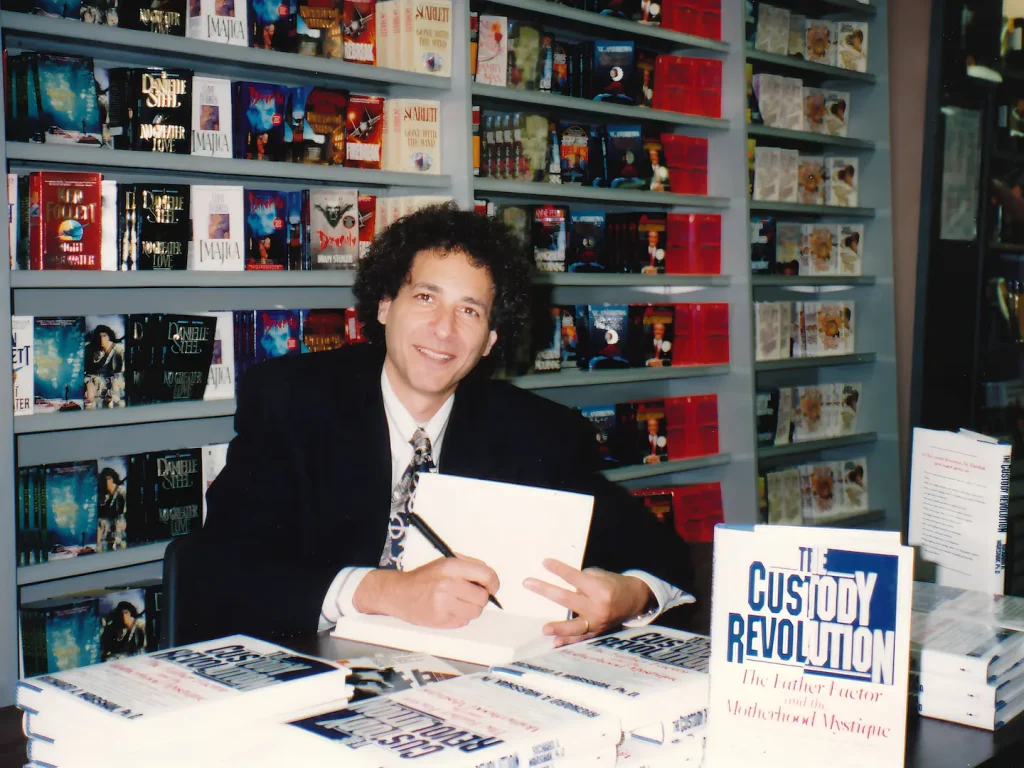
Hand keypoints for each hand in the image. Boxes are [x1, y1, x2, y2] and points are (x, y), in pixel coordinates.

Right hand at [353, 556, 499, 628]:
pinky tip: (449, 609)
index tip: (492, 587)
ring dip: (471, 608)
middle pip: (482, 597)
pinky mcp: (441, 620)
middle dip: (480, 597)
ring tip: (457, 602)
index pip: (486, 575)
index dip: (493, 583)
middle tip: (470, 594)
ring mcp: (444, 604)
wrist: (399, 593)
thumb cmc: (424, 578)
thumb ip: (469, 566)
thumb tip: (490, 577)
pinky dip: (460, 617)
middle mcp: (448, 585)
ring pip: (475, 612)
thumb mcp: (445, 562)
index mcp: (451, 567)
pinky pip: (464, 621)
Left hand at [523, 559, 651, 646]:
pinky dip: (568, 641)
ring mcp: (597, 622)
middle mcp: (598, 607)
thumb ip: (582, 581)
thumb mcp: (601, 575)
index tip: (544, 562)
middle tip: (528, 583)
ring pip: (575, 626)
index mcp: (599, 589)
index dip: (558, 569)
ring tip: (544, 629)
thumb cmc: (614, 584)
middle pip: (566, 599)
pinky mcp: (597, 632)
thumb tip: (563, 585)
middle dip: (545, 590)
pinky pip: (581, 638)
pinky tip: (555, 643)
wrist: (634, 600)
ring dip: (558, 627)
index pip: (574, 578)